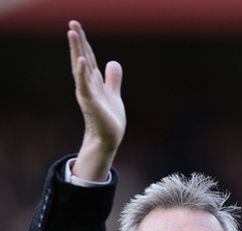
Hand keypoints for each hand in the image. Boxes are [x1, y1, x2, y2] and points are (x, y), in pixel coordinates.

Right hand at [67, 20, 125, 180]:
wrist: (108, 139)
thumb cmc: (108, 119)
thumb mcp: (113, 94)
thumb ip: (112, 79)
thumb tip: (112, 62)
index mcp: (93, 82)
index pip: (88, 58)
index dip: (83, 42)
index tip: (77, 26)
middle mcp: (88, 85)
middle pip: (82, 58)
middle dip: (78, 41)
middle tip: (72, 23)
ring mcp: (88, 94)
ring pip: (81, 68)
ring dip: (77, 50)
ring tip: (73, 33)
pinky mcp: (90, 104)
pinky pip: (85, 86)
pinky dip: (82, 73)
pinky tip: (81, 61)